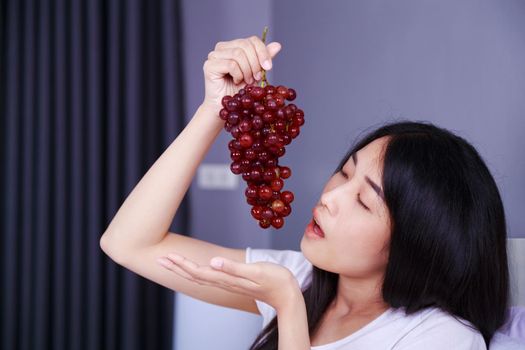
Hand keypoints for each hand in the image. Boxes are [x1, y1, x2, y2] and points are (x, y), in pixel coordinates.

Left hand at [157, 252, 300, 312]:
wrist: (287, 295)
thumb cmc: (276, 281)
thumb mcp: (257, 271)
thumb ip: (234, 268)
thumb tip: (213, 262)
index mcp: (228, 279)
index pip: (199, 272)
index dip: (182, 264)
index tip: (168, 256)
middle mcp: (225, 282)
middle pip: (195, 276)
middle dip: (177, 267)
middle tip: (160, 259)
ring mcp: (229, 283)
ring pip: (201, 277)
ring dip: (184, 270)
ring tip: (171, 262)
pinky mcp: (234, 282)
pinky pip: (209, 278)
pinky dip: (197, 272)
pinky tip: (194, 269)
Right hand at [202, 36, 281, 111]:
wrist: (228, 108)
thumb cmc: (240, 91)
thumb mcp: (256, 73)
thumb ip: (264, 59)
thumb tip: (277, 45)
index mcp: (233, 46)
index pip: (251, 40)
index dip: (262, 52)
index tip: (269, 67)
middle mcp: (222, 48)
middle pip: (245, 45)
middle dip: (255, 63)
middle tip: (256, 77)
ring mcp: (214, 56)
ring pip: (238, 54)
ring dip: (247, 70)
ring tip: (247, 81)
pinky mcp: (209, 66)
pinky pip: (231, 64)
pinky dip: (238, 74)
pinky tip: (236, 82)